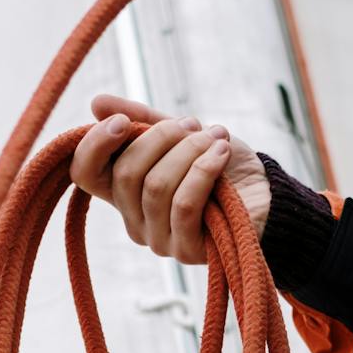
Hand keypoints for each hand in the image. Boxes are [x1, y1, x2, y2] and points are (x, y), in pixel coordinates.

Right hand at [68, 94, 270, 264]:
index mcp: (124, 190)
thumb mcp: (181, 134)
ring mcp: (158, 238)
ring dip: (189, 151)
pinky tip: (221, 152)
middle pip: (126, 173)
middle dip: (161, 138)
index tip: (122, 121)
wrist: (267, 194)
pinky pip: (183, 205)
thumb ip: (141, 120)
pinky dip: (203, 171)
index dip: (94, 145)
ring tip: (217, 137)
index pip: (85, 173)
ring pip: (156, 187)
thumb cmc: (222, 165)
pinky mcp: (186, 249)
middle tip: (192, 124)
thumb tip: (96, 103)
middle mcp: (133, 218)